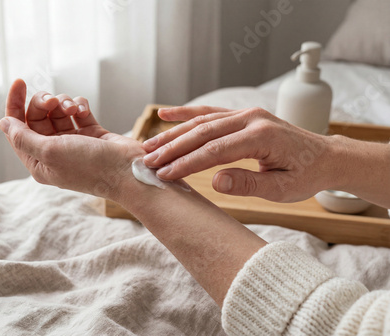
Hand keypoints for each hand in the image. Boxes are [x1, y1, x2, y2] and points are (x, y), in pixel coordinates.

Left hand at [0, 79, 143, 198]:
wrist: (127, 171)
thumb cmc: (89, 166)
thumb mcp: (49, 152)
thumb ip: (22, 137)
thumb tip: (3, 122)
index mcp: (39, 162)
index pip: (17, 129)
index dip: (15, 104)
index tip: (19, 82)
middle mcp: (54, 152)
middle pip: (37, 116)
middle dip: (44, 103)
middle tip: (54, 101)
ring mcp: (73, 142)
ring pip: (58, 111)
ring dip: (64, 104)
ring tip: (74, 109)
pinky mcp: (91, 133)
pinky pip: (77, 111)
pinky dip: (79, 106)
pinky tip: (84, 110)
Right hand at [142, 106, 339, 202]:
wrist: (324, 156)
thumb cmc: (305, 175)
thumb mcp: (283, 189)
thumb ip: (249, 185)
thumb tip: (215, 182)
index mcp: (262, 137)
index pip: (215, 151)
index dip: (187, 163)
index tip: (165, 174)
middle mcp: (251, 118)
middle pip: (203, 132)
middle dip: (173, 148)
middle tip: (148, 161)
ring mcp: (246, 113)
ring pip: (202, 121)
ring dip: (174, 133)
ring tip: (149, 144)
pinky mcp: (242, 115)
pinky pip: (210, 113)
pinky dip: (187, 113)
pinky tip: (166, 113)